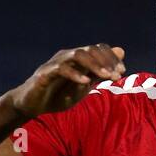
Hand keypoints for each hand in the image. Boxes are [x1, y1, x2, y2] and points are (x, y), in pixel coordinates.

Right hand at [10, 44, 125, 118]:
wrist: (32, 106)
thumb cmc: (58, 95)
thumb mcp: (84, 86)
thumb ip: (100, 72)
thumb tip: (121, 53)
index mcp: (77, 59)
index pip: (98, 49)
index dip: (111, 58)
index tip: (122, 72)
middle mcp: (67, 56)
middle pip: (90, 49)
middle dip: (106, 61)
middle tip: (117, 75)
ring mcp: (56, 63)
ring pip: (78, 54)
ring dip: (94, 64)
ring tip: (106, 76)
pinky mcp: (46, 73)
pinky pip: (62, 68)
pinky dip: (75, 74)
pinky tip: (86, 82)